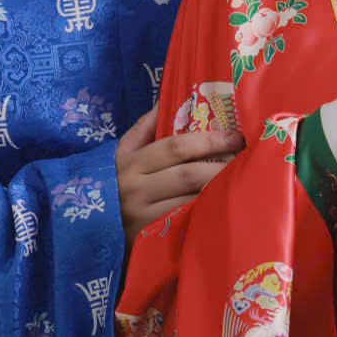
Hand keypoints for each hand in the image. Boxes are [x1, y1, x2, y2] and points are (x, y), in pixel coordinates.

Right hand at [117, 104, 243, 244]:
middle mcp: (135, 188)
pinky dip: (207, 212)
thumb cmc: (115, 184)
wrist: (91, 228)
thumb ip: (144, 128)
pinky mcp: (150, 237)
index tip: (235, 137)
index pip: (175, 147)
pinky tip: (224, 205)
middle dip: (220, 166)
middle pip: (187, 174)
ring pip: (190, 200)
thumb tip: (167, 99)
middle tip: (245, 161)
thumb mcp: (122, 155)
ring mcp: (142, 215)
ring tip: (241, 181)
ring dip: (219, 190)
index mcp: (130, 162)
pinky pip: (186, 221)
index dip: (208, 140)